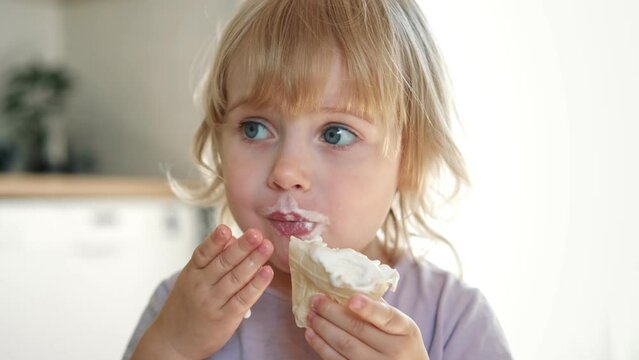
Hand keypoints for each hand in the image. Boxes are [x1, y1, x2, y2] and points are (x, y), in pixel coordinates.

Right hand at [133, 225, 273, 359]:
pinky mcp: (225, 318)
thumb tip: (234, 239)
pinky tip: (267, 272)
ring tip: (267, 247)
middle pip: (224, 263)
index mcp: (192, 272)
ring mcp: (213, 302)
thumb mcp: (191, 279)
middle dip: (242, 247)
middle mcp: (201, 286)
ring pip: (236, 278)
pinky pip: (243, 299)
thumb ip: (211, 260)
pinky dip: (256, 285)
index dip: (215, 241)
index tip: (226, 229)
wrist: (174, 342)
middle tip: (257, 234)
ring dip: (254, 261)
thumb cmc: (187, 305)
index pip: (203, 253)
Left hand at [304, 293, 428, 359]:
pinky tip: (311, 335)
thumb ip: (380, 307)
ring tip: (310, 315)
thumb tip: (348, 286)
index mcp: (405, 330)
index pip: (386, 317)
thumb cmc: (401, 343)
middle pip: (358, 329)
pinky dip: (321, 347)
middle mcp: (394, 350)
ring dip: (323, 328)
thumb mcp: (401, 325)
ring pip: (345, 345)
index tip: (351, 299)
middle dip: (332, 313)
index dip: (368, 308)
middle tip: (316, 300)